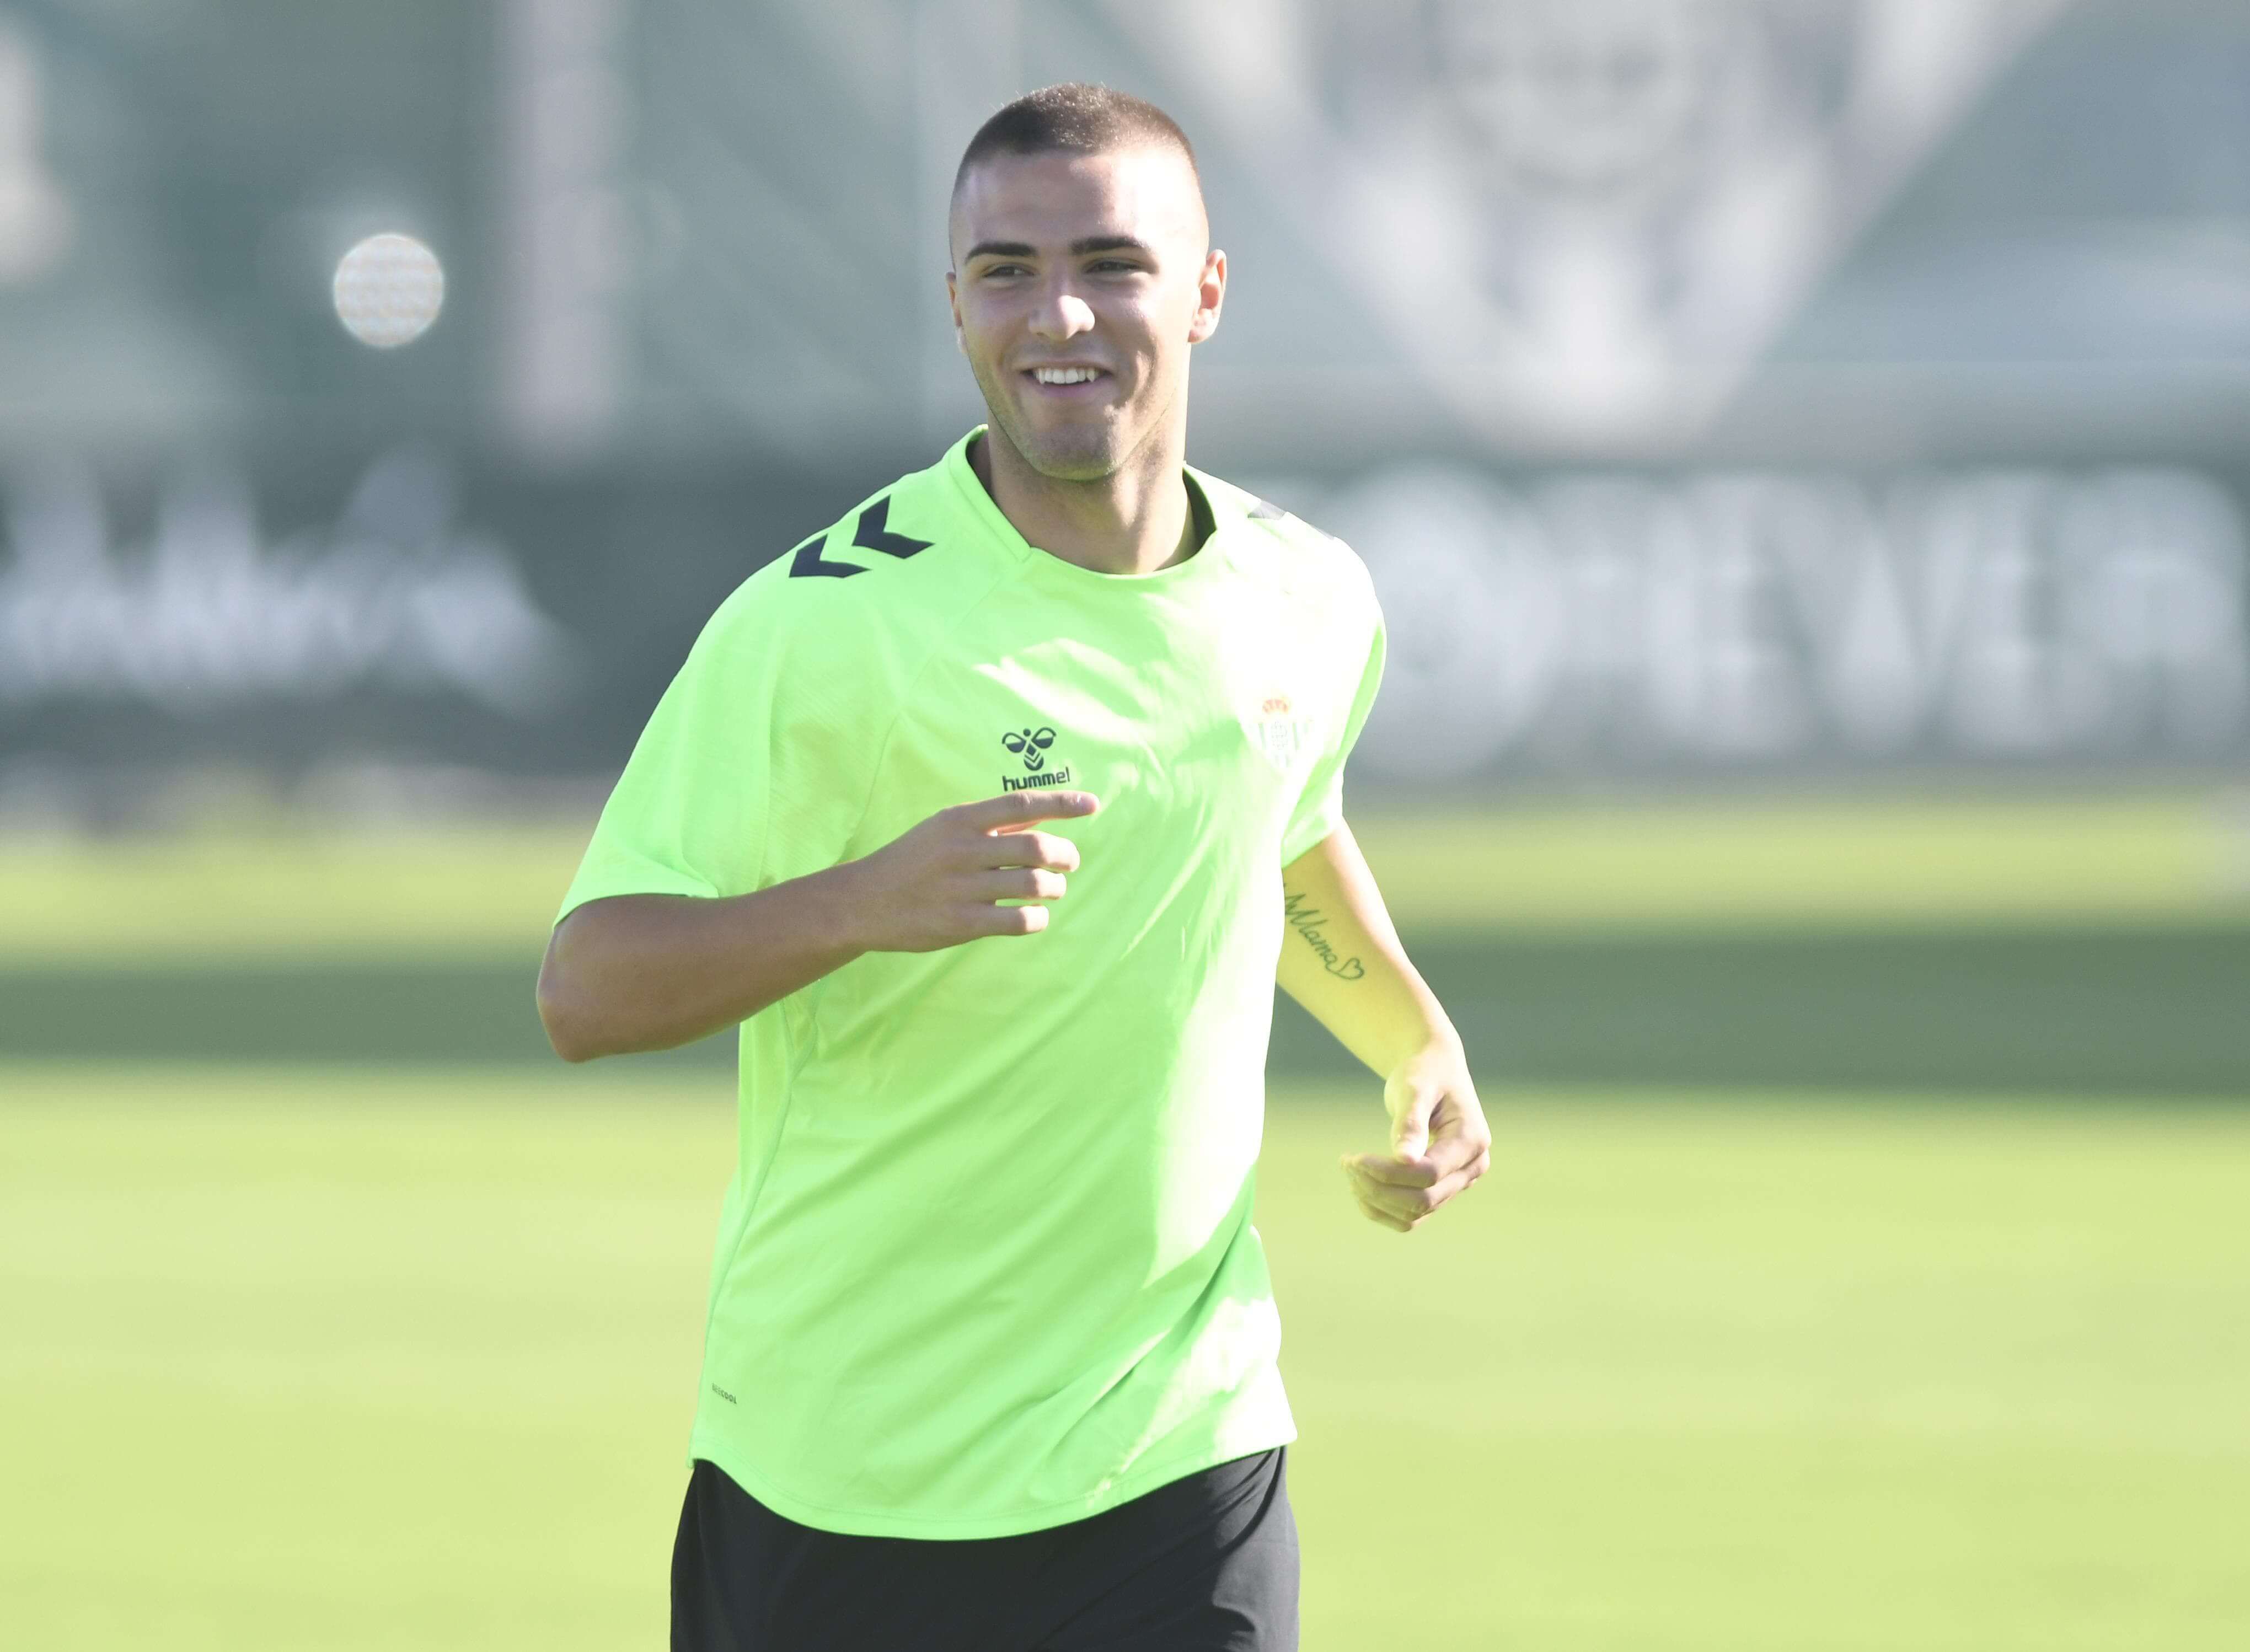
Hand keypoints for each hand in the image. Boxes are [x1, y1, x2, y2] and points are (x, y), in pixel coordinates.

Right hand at [837, 790, 1099, 952]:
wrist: (863, 902)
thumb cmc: (913, 861)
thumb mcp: (945, 830)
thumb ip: (992, 824)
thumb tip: (1042, 816)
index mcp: (959, 820)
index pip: (1021, 804)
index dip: (1062, 803)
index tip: (1093, 805)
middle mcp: (962, 850)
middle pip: (1036, 848)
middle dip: (1065, 855)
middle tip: (1069, 862)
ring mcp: (961, 888)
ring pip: (1033, 885)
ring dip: (1054, 888)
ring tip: (1053, 889)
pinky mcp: (960, 924)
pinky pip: (1018, 921)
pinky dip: (1037, 919)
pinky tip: (1035, 917)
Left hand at [1341, 1039, 1490, 1232]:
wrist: (1433, 1069)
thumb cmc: (1424, 1072)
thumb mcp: (1415, 1089)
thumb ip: (1411, 1123)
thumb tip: (1403, 1160)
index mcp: (1472, 1140)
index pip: (1429, 1173)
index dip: (1388, 1173)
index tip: (1353, 1157)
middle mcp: (1472, 1167)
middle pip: (1424, 1199)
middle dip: (1379, 1188)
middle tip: (1347, 1162)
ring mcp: (1457, 1182)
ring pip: (1415, 1214)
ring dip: (1376, 1201)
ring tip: (1349, 1170)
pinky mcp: (1439, 1189)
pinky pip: (1411, 1215)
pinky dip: (1381, 1208)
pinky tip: (1358, 1186)